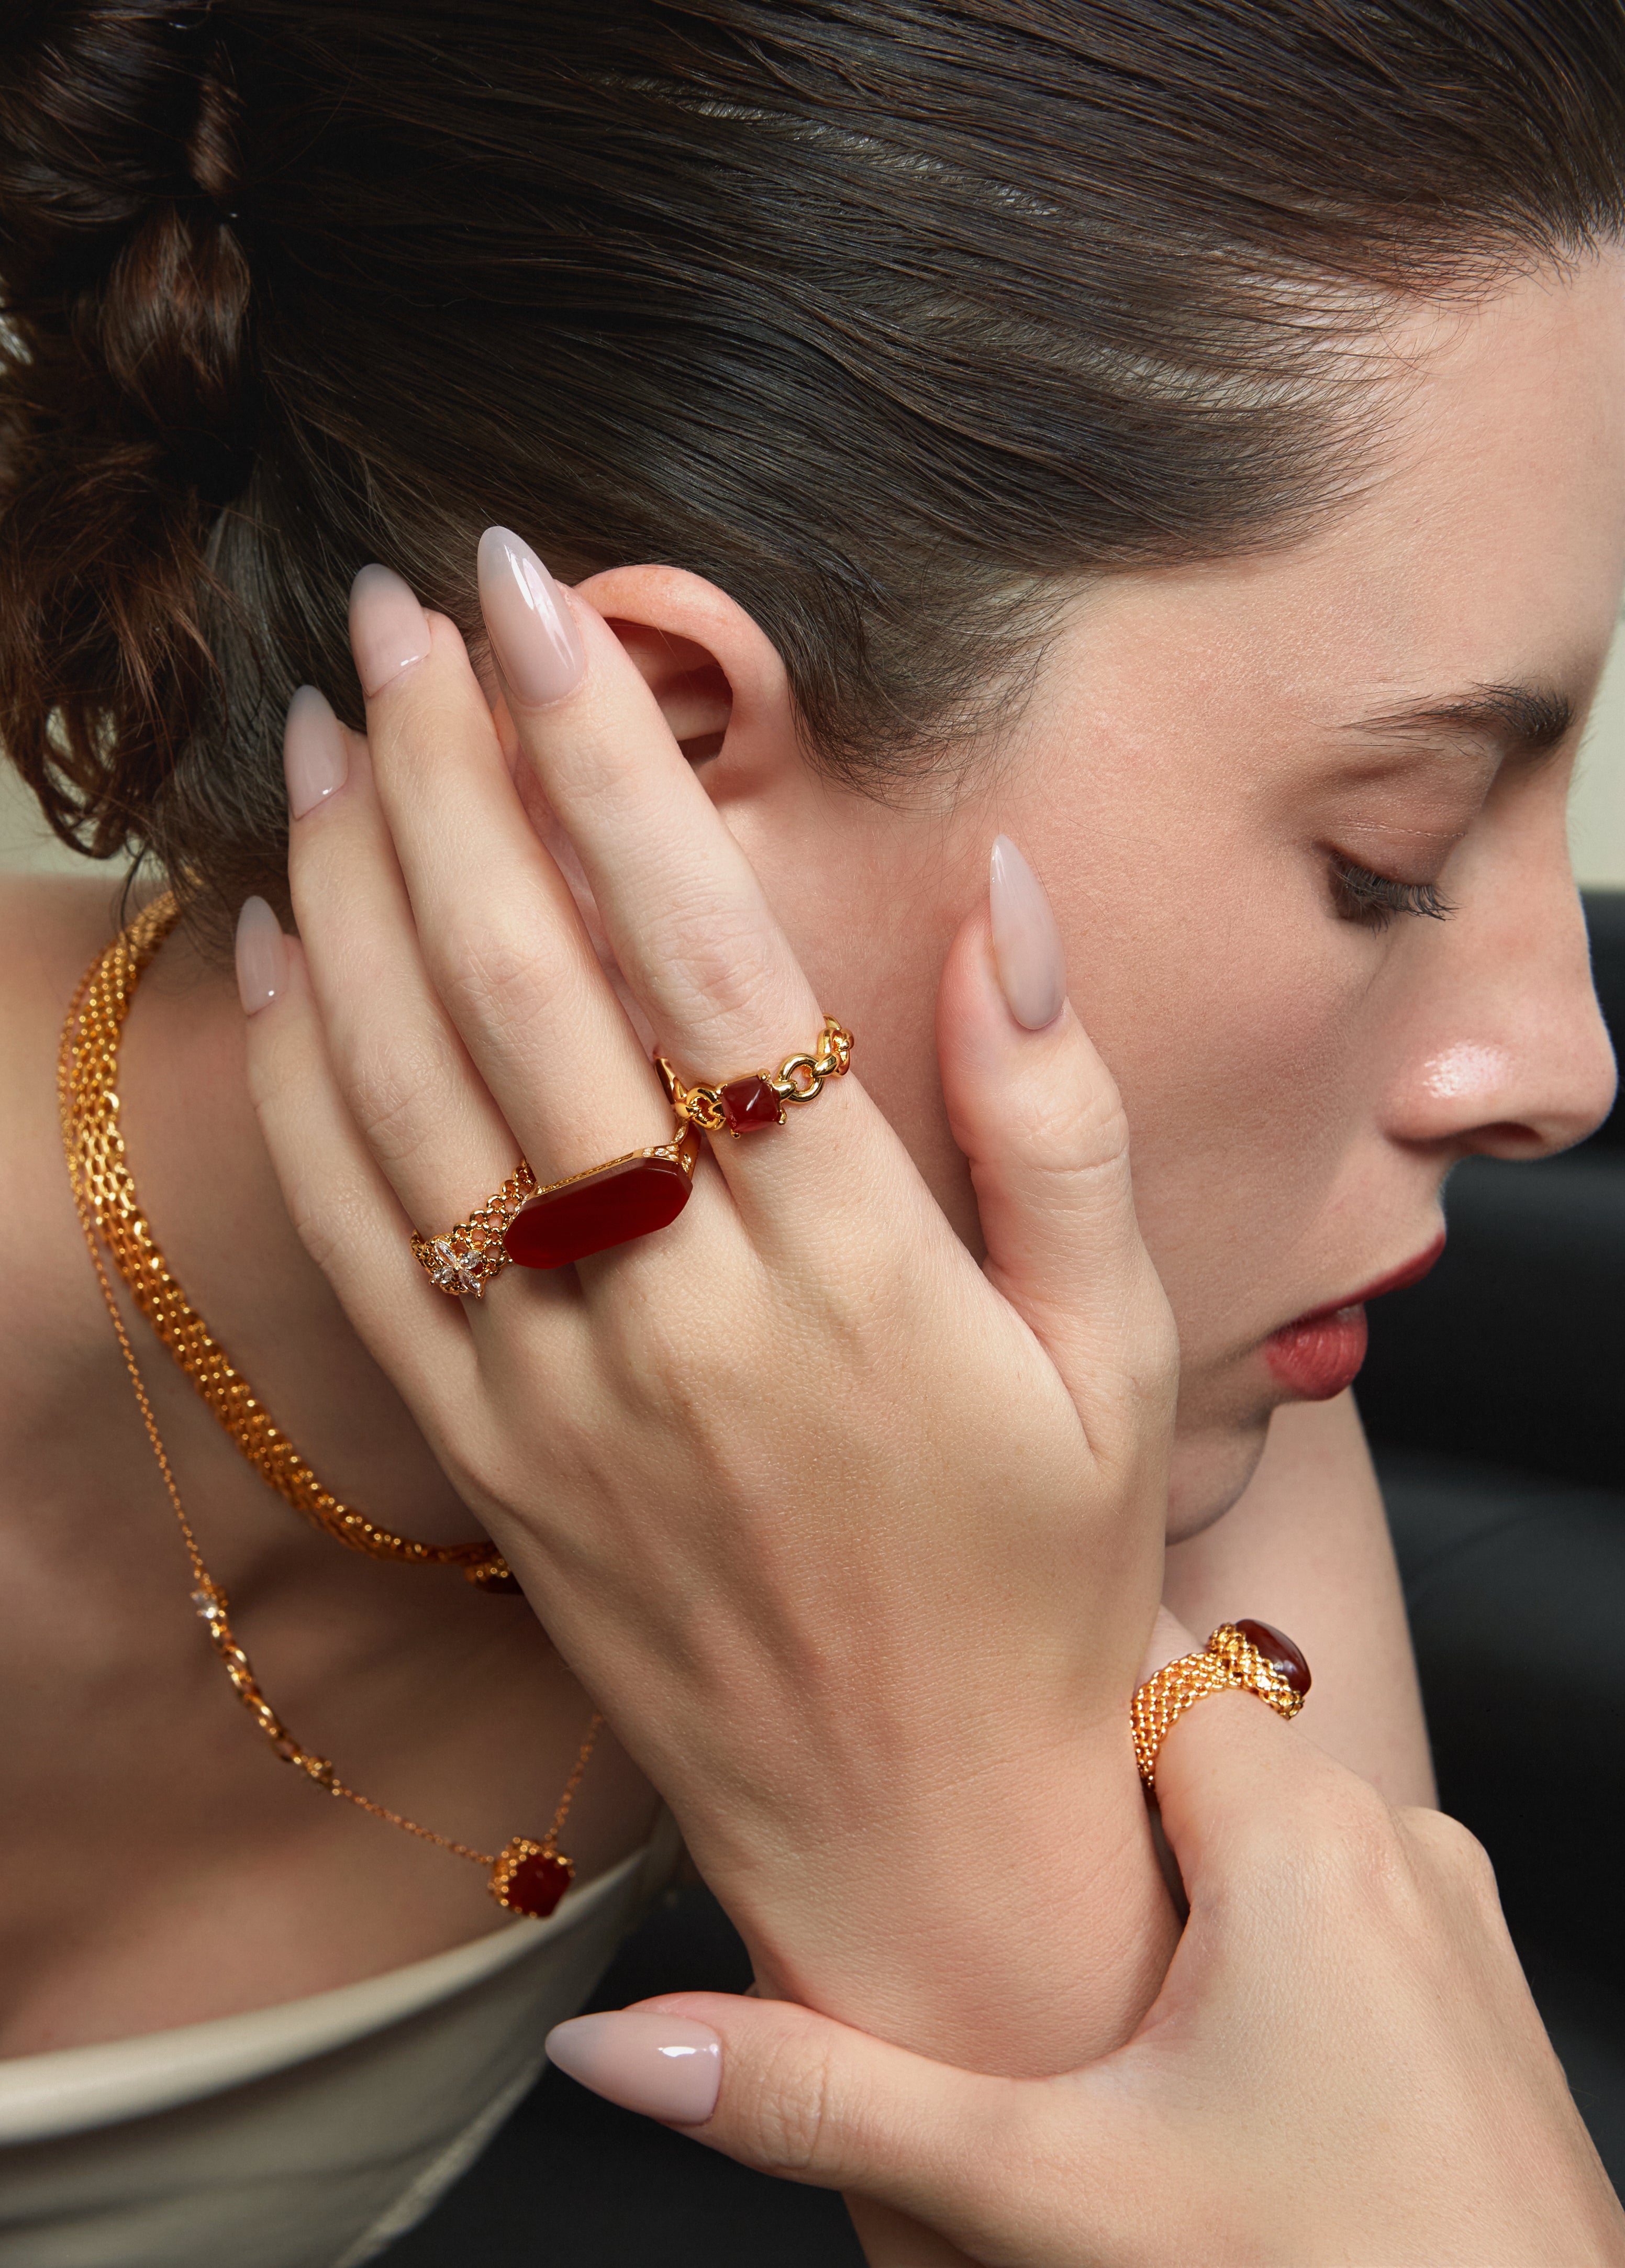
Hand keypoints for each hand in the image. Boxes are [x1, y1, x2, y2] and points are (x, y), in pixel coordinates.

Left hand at [242, 533, 1178, 2070]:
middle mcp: (689, 1317)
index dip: (616, 764)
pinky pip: (366, 1239)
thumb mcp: (1115, 1356)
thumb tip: (1010, 899)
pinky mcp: (492, 1459)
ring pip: (410, 1092)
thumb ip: (1057, 1119)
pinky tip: (279, 948)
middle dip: (450, 773)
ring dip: (349, 891)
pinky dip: (302, 1081)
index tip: (548, 605)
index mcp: (860, 1275)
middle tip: (403, 612)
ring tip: (321, 731)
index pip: (712, 959)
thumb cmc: (1038, 1581)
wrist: (918, 1830)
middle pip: (528, 990)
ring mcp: (564, 1393)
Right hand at [548, 1620, 1623, 2267]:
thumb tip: (624, 2048)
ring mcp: (1449, 1918)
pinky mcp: (1469, 1995)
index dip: (1027, 1669)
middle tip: (969, 1850)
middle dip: (1077, 1788)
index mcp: (1304, 1832)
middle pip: (1194, 1735)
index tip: (936, 1702)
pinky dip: (1246, 1925)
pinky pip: (1334, 1895)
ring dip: (1163, 1864)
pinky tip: (1184, 2035)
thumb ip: (827, 2100)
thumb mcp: (1048, 2194)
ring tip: (1065, 1956)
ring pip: (1265, 1819)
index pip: (1140, 1646)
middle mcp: (1397, 1840)